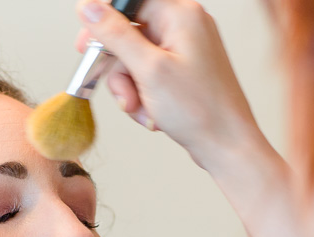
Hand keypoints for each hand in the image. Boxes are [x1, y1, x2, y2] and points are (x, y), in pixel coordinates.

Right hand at [75, 0, 271, 170]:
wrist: (227, 145)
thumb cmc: (200, 110)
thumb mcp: (148, 70)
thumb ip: (115, 34)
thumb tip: (88, 6)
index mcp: (181, 14)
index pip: (128, 4)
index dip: (103, 26)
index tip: (86, 47)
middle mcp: (185, 26)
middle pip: (129, 35)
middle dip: (121, 71)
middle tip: (124, 95)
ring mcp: (185, 50)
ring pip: (136, 60)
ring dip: (131, 89)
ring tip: (144, 111)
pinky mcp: (184, 71)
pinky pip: (149, 76)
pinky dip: (145, 96)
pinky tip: (154, 114)